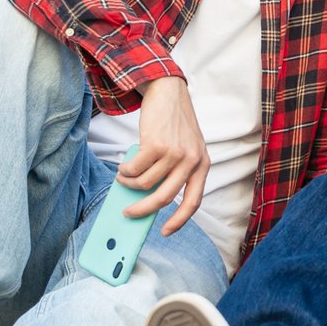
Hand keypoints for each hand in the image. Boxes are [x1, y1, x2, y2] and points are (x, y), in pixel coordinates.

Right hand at [121, 76, 209, 234]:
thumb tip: (146, 198)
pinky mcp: (156, 145)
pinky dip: (125, 172)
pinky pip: (134, 169)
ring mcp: (175, 154)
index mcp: (202, 166)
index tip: (166, 232)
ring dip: (128, 184)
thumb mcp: (184, 149)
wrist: (169, 94)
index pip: (194, 201)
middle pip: (164, 198)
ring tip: (124, 178)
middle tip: (128, 213)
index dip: (179, 220)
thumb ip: (173, 172)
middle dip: (143, 210)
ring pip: (144, 183)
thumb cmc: (174, 125)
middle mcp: (192, 162)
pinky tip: (124, 167)